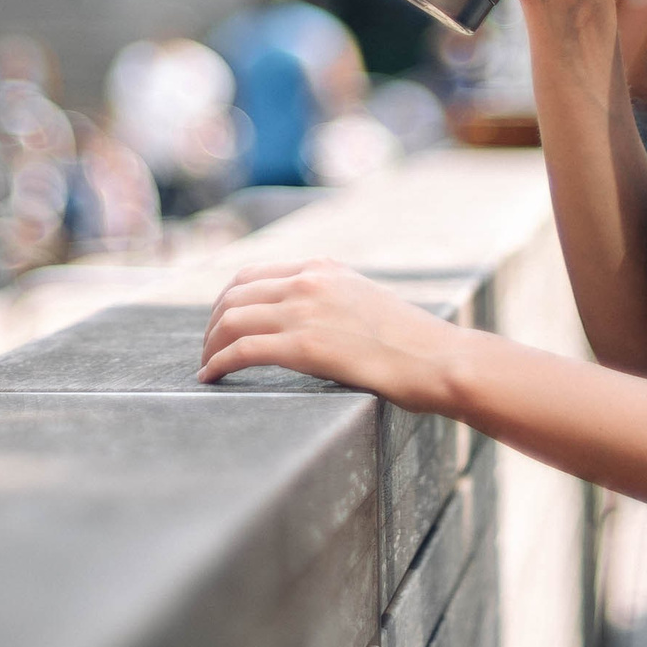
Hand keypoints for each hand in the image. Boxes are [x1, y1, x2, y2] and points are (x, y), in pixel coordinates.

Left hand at [198, 258, 474, 412]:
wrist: (440, 360)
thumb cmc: (412, 344)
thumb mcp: (366, 303)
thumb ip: (332, 302)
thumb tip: (307, 322)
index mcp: (323, 268)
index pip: (252, 274)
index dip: (226, 302)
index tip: (219, 326)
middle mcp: (309, 281)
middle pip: (234, 294)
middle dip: (212, 324)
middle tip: (207, 351)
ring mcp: (306, 310)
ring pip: (232, 319)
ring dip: (209, 345)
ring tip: (206, 368)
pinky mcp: (305, 345)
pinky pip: (242, 349)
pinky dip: (218, 363)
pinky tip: (211, 378)